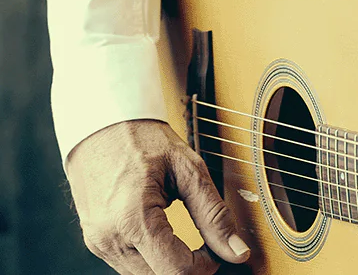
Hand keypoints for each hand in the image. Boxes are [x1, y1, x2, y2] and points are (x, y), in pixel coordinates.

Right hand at [66, 118, 250, 273]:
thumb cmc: (143, 139)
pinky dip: (151, 258)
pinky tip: (164, 237)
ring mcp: (98, 243)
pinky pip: (128, 265)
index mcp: (133, 218)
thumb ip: (213, 214)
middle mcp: (110, 238)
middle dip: (188, 267)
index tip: (219, 251)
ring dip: (169, 265)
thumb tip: (237, 251)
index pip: (175, 270)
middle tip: (208, 245)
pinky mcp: (95, 242)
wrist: (102, 123)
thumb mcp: (188, 168)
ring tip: (186, 237)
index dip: (205, 266)